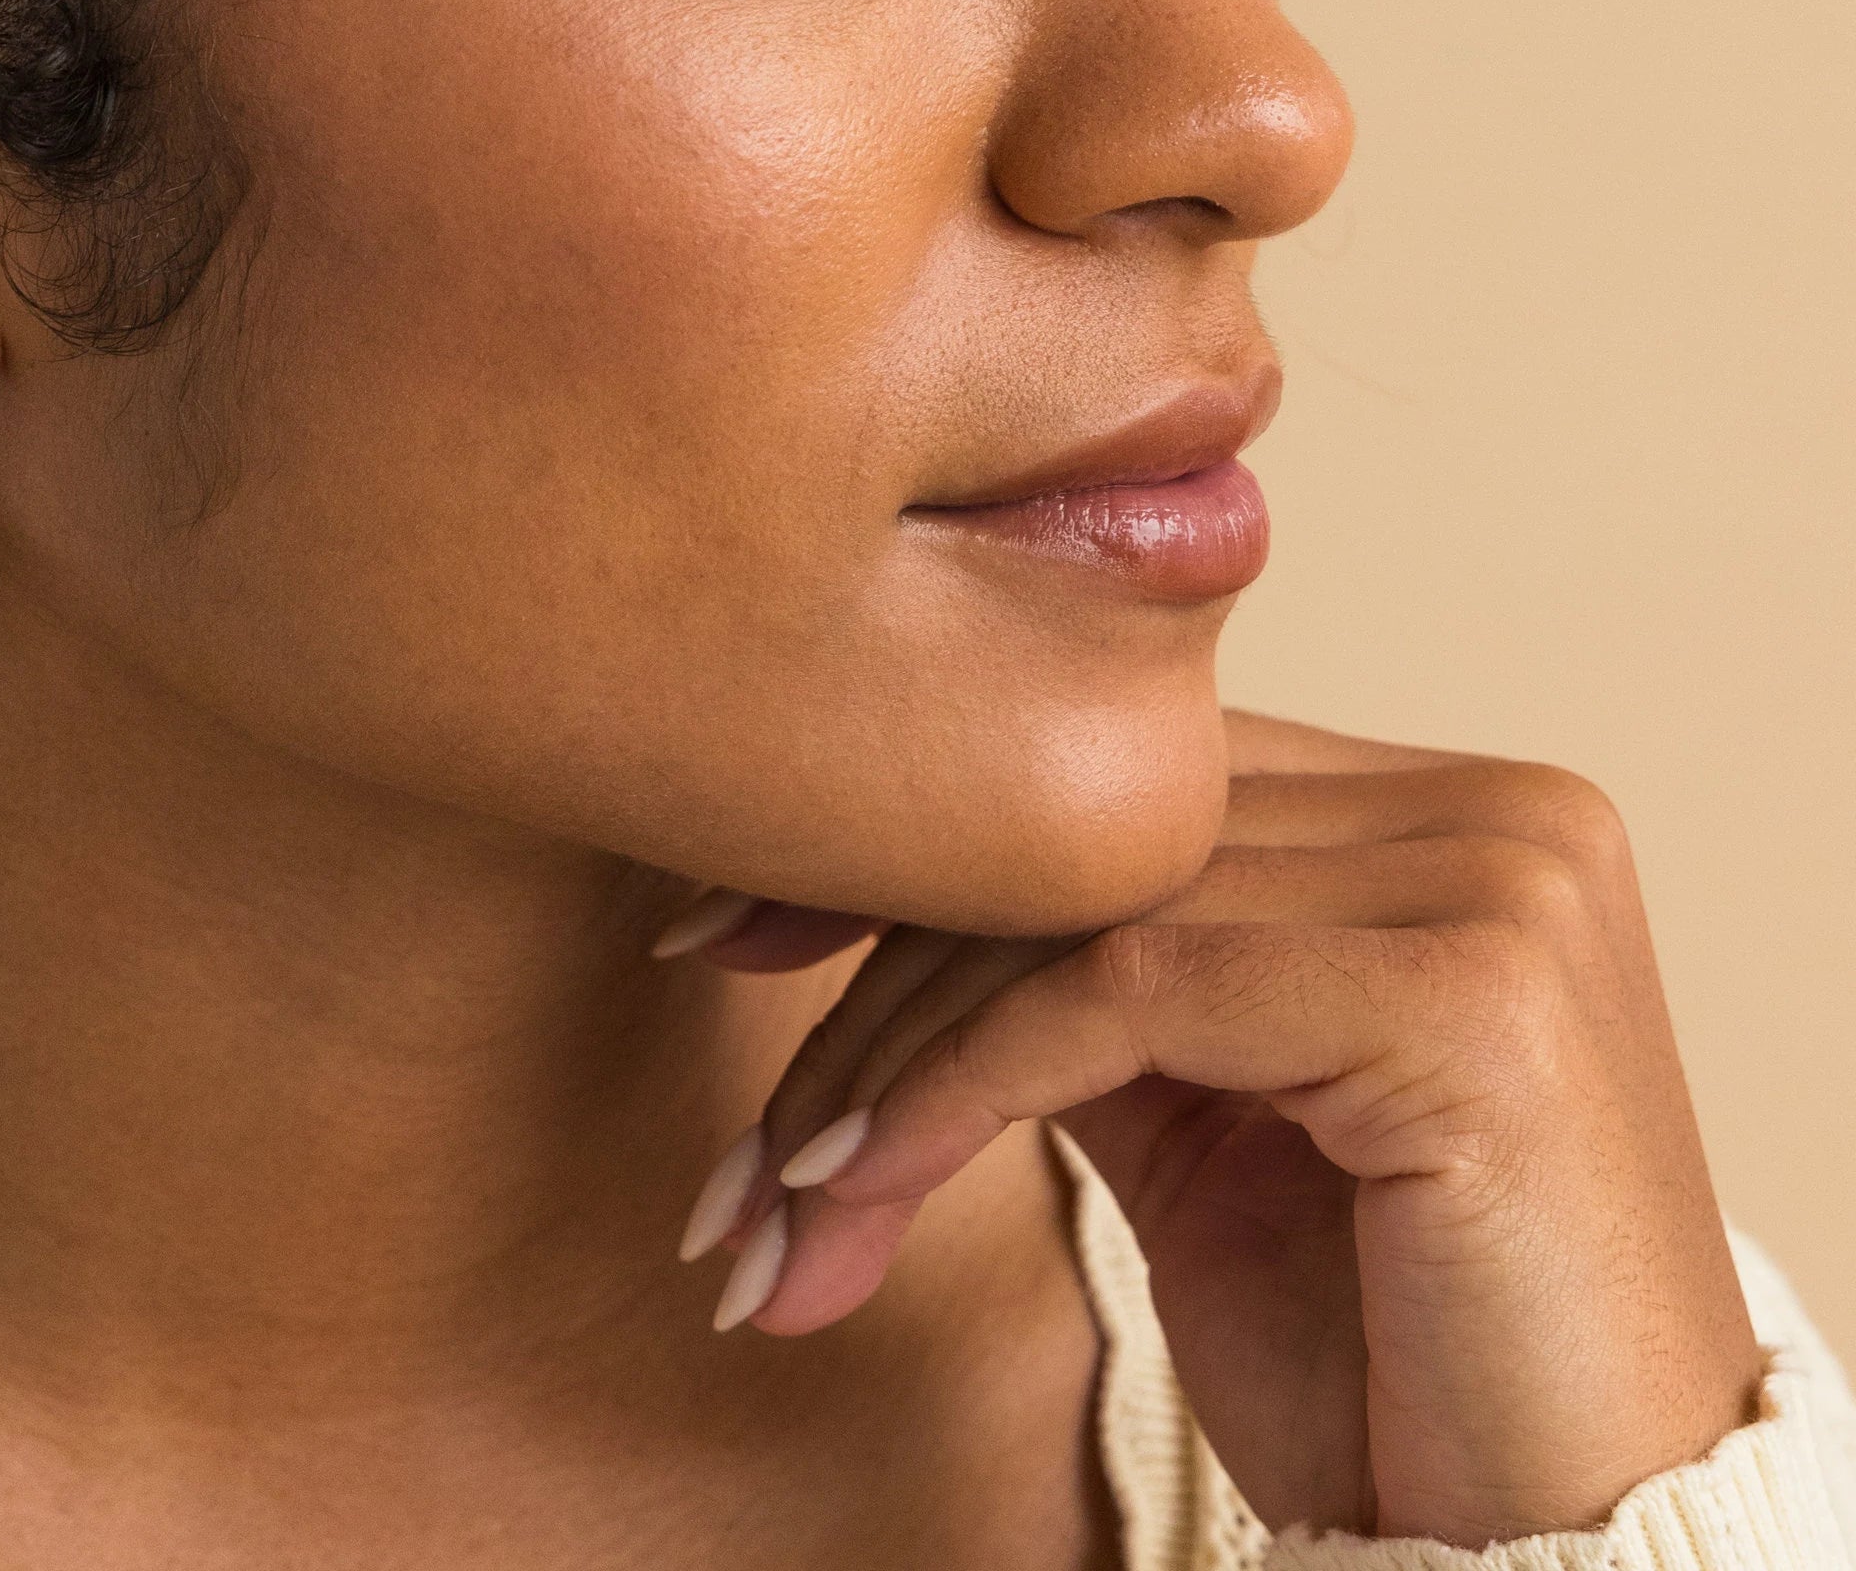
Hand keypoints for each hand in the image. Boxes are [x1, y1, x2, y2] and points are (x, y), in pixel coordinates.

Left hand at [669, 715, 1761, 1542]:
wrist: (1564, 1570)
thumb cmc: (1395, 1366)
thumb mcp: (1205, 1124)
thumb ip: (1091, 978)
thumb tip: (843, 892)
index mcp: (1442, 812)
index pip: (1114, 788)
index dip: (904, 857)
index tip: (716, 932)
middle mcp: (1487, 811)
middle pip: (1080, 842)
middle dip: (864, 984)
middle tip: (726, 1142)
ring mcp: (1494, 883)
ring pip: (1075, 914)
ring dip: (877, 1071)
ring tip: (764, 1218)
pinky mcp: (1467, 992)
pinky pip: (1119, 994)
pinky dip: (951, 1087)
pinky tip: (852, 1187)